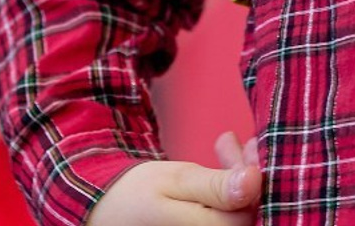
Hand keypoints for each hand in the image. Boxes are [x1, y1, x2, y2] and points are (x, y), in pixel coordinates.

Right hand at [87, 156, 262, 224]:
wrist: (100, 213)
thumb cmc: (135, 196)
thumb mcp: (175, 181)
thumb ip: (215, 185)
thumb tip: (255, 182)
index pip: (246, 212)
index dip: (254, 177)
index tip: (251, 145)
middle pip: (242, 212)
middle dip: (243, 172)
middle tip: (234, 141)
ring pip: (231, 210)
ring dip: (234, 176)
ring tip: (225, 143)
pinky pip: (218, 213)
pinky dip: (222, 188)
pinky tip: (220, 163)